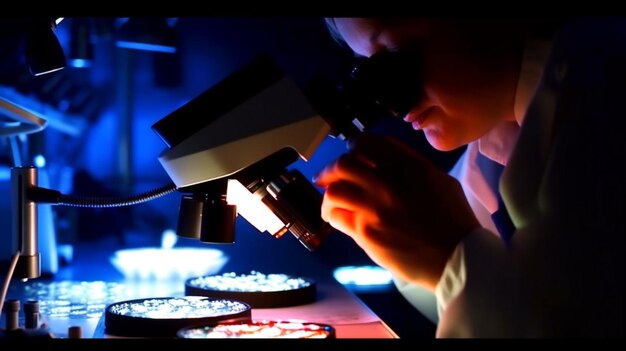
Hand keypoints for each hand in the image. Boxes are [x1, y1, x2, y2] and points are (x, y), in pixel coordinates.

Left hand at [314, 133, 479, 290]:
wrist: (457, 256)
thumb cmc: (454, 221)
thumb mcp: (441, 180)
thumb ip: (414, 165)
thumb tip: (389, 157)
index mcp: (408, 165)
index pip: (370, 143)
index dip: (355, 148)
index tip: (351, 156)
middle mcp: (388, 181)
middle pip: (345, 163)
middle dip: (332, 169)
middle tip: (327, 178)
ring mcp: (375, 206)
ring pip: (335, 189)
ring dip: (329, 195)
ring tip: (331, 203)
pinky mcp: (366, 230)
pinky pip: (337, 215)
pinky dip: (332, 215)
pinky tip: (337, 219)